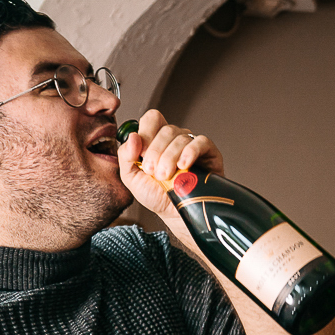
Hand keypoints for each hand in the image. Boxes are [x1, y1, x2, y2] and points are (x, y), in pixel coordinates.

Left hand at [117, 107, 223, 222]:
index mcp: (156, 140)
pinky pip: (201, 142)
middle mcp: (174, 140)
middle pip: (166, 129)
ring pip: (181, 137)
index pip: (152, 119)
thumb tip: (133, 137)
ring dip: (170, 158)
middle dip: (156, 152)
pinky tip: (183, 165)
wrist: (174, 215)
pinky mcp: (209, 153)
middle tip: (154, 172)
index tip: (142, 154)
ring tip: (166, 176)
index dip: (146, 132)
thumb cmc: (156, 196)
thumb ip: (125, 156)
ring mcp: (192, 145)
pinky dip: (191, 152)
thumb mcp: (131, 177)